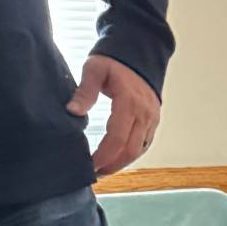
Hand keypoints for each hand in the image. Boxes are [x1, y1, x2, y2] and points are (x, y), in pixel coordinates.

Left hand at [66, 54, 160, 176]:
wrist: (139, 52)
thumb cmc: (114, 60)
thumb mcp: (94, 69)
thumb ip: (85, 92)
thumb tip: (73, 112)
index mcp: (129, 103)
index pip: (117, 138)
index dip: (103, 155)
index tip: (90, 165)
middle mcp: (144, 114)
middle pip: (130, 150)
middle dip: (113, 165)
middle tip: (96, 173)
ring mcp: (151, 118)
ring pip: (139, 149)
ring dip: (123, 162)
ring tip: (106, 169)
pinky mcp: (154, 119)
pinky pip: (145, 143)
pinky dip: (132, 153)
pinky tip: (120, 158)